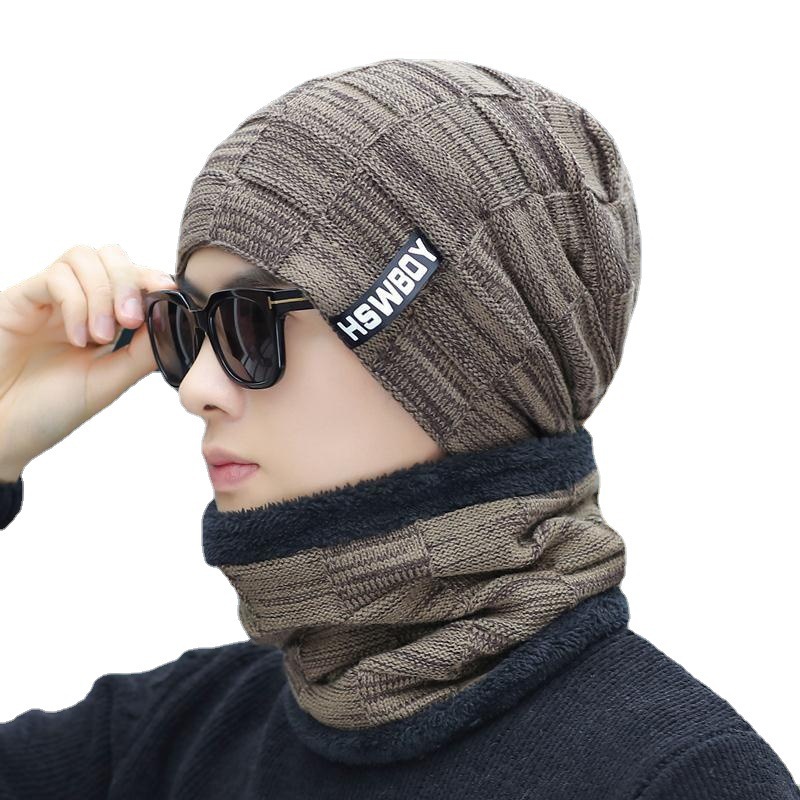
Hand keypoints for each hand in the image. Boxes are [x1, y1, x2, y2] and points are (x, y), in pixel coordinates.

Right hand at [0, 244, 176, 476]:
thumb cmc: (49, 410)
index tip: (169, 291)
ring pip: (83, 257)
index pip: (132, 278)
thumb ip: (143, 351)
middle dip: (129, 280)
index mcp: (101, 318)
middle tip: (130, 320)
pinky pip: (55, 277)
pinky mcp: (19, 299)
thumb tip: (175, 321)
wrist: (3, 433)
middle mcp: (76, 301)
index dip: (152, 278)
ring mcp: (47, 298)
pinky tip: (77, 337)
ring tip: (100, 336)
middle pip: (110, 255)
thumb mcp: (110, 381)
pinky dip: (76, 303)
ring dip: (102, 293)